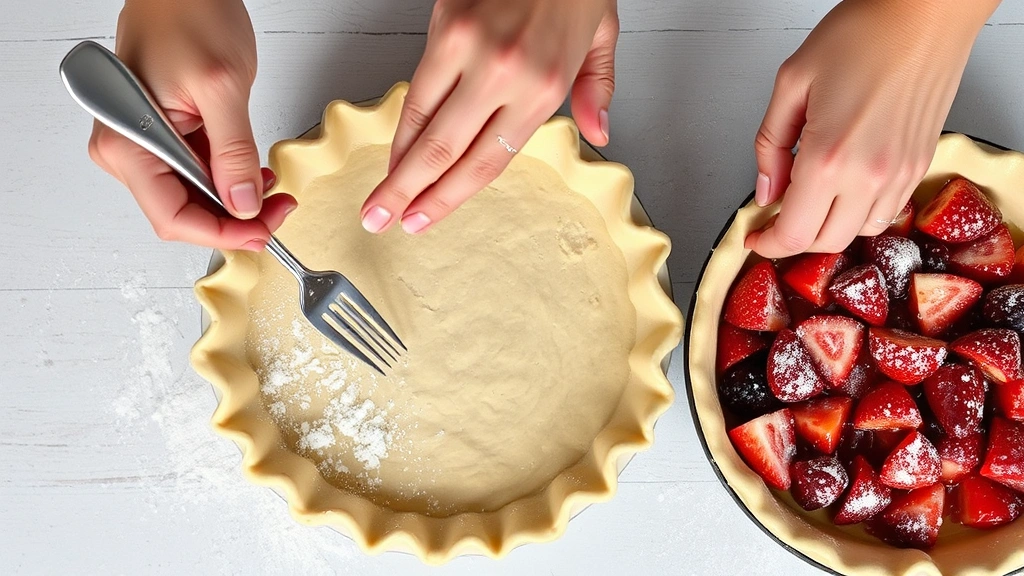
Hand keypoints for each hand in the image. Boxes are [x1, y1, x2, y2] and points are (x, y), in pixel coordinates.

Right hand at [88, 0, 295, 250]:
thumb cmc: (189, 13)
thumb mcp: (223, 87)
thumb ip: (233, 152)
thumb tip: (243, 204)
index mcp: (128, 140)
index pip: (172, 216)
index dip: (220, 234)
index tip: (261, 232)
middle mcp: (126, 147)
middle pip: (180, 212)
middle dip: (232, 221)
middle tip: (277, 213)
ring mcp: (142, 142)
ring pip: (190, 197)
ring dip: (232, 203)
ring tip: (271, 193)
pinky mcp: (161, 134)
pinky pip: (192, 173)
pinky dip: (225, 181)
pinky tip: (252, 177)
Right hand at [360, 0, 618, 234]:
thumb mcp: (602, 34)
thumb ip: (597, 88)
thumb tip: (599, 131)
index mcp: (544, 86)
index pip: (488, 161)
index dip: (452, 198)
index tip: (427, 219)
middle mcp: (503, 74)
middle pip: (447, 152)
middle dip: (410, 194)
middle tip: (384, 221)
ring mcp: (469, 49)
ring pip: (423, 123)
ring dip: (397, 165)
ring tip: (379, 197)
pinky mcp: (445, 25)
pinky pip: (416, 85)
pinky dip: (402, 121)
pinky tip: (394, 146)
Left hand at [748, 0, 999, 257]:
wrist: (925, 14)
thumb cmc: (863, 34)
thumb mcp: (791, 83)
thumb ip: (771, 145)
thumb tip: (766, 190)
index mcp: (829, 158)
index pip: (794, 234)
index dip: (768, 244)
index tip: (756, 238)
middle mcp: (869, 175)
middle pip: (826, 242)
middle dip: (795, 238)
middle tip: (777, 218)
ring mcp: (901, 174)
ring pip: (860, 232)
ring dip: (830, 227)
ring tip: (811, 199)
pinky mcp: (921, 165)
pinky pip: (888, 211)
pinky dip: (860, 212)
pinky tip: (844, 188)